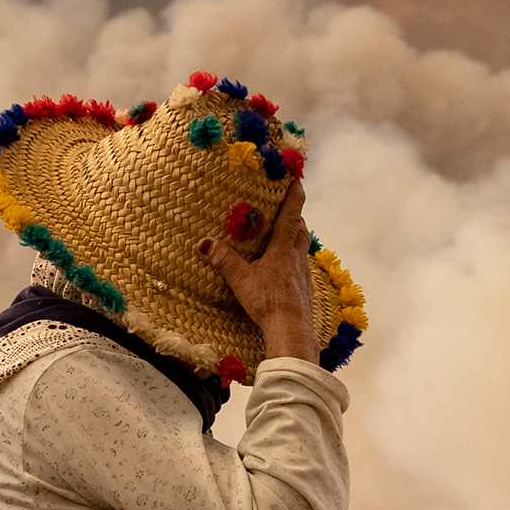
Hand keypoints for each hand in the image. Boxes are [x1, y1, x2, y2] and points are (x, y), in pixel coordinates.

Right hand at [202, 192, 323, 367]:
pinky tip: (285, 269)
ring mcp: (303, 274)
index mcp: (283, 249)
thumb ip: (224, 260)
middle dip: (296, 217)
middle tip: (288, 210)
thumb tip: (205, 243)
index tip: (297, 179)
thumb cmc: (268, 302)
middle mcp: (296, 258)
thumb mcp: (241, 280)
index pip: (291, 215)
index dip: (295, 196)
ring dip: (296, 238)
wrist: (292, 330)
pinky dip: (294, 260)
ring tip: (285, 236)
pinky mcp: (305, 289)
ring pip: (302, 248)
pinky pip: (301, 267)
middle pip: (301, 230)